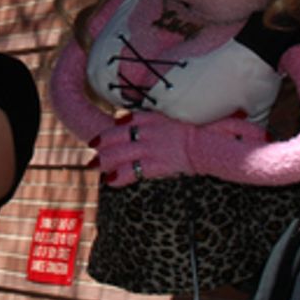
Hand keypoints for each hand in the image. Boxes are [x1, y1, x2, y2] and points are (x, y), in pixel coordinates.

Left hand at [92, 110, 265, 186]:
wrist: (208, 145)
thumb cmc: (197, 133)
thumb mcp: (175, 119)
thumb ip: (157, 119)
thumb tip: (140, 122)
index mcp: (153, 118)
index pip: (127, 119)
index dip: (114, 127)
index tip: (106, 133)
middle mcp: (147, 131)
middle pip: (116, 135)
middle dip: (101, 142)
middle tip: (91, 148)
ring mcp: (149, 147)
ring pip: (118, 153)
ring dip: (103, 160)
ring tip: (94, 165)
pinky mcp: (154, 164)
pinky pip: (131, 171)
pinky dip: (118, 176)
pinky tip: (110, 181)